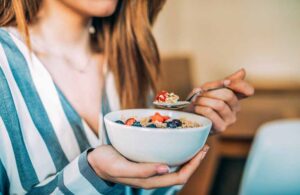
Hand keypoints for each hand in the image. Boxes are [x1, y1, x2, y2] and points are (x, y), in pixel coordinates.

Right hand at [88, 145, 208, 188]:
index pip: (179, 177)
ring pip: (175, 166)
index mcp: (150, 180)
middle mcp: (153, 176)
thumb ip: (142, 171)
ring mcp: (151, 169)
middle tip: (203, 145)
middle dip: (194, 160)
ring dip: (187, 156)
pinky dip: (175, 151)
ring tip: (195, 143)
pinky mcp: (146, 162)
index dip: (193, 166)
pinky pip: (166, 158)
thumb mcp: (120, 167)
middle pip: (181, 172)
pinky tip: (177, 141)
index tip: (202, 151)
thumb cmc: (106, 163)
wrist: (95, 162)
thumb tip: (166, 167)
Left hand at [187, 68, 253, 132]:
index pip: (248, 90)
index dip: (239, 85)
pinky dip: (201, 108)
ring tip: (196, 101)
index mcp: (235, 98)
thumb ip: (223, 82)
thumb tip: (243, 71)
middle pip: (228, 95)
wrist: (189, 117)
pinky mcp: (221, 127)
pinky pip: (211, 112)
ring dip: (203, 100)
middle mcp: (235, 109)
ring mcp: (230, 120)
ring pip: (219, 104)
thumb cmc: (200, 101)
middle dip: (211, 92)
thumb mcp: (209, 88)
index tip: (226, 82)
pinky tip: (196, 108)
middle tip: (199, 93)